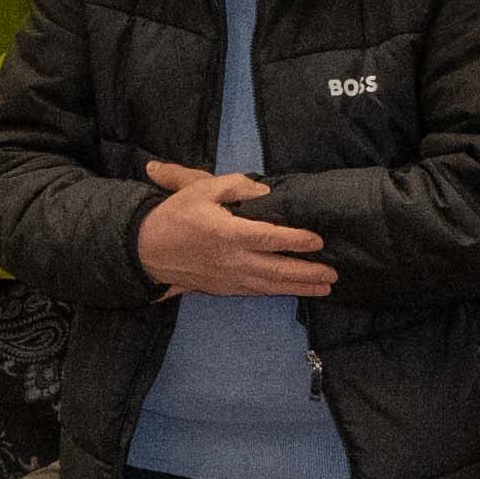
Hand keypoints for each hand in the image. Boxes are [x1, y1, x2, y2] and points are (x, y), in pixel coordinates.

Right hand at [134, 166, 337, 302]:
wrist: (146, 250)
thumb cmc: (176, 215)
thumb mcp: (201, 188)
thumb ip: (236, 186)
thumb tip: (266, 193)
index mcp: (226, 233)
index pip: (268, 238)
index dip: (295, 240)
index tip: (318, 240)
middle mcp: (231, 260)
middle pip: (276, 269)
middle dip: (307, 273)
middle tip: (333, 273)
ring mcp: (228, 278)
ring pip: (270, 286)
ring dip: (300, 287)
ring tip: (325, 287)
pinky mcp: (224, 289)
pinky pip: (257, 292)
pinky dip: (279, 292)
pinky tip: (295, 291)